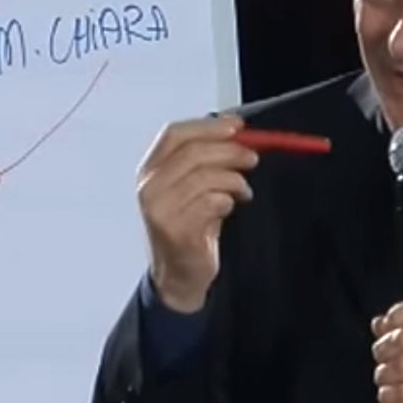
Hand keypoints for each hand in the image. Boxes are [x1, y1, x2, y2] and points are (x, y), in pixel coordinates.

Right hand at [137, 115, 257, 312]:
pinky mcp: (177, 230)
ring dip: (234, 180)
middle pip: (194, 153)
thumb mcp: (192, 188)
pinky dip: (228, 201)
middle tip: (252, 158)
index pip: (174, 134)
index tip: (236, 126)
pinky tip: (230, 207)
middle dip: (230, 151)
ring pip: (206, 177)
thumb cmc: (189, 226)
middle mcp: (149, 187)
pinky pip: (212, 202)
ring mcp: (160, 210)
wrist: (179, 275)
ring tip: (243, 191)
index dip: (208, 126)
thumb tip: (237, 133)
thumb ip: (207, 161)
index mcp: (150, 170)